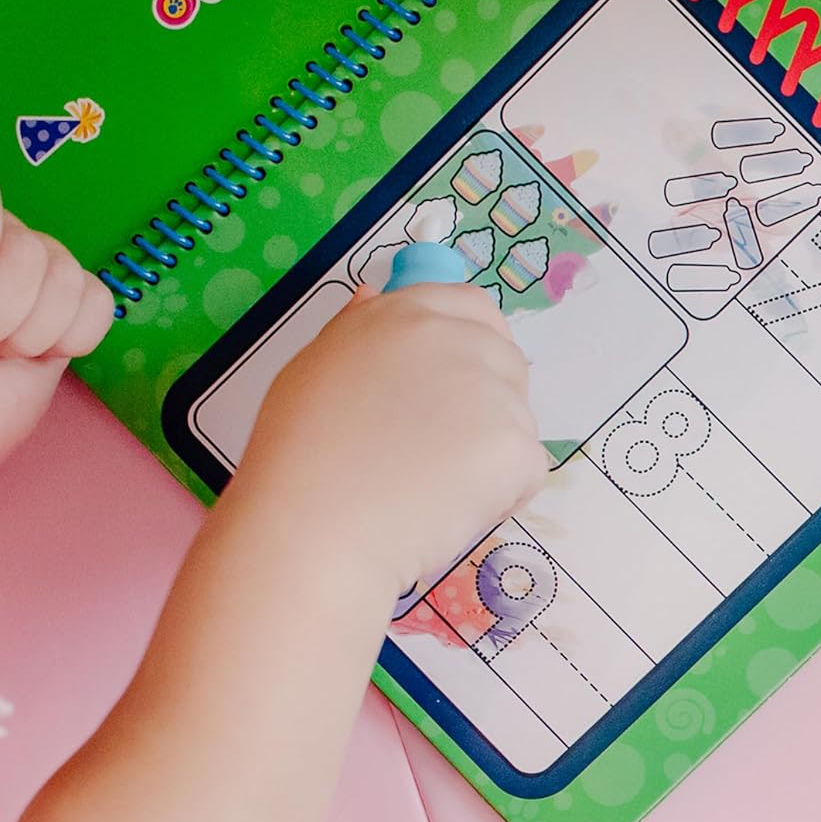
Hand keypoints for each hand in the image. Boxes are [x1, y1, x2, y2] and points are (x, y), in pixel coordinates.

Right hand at [233, 284, 547, 602]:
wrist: (311, 525)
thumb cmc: (294, 453)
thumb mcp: (311, 367)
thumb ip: (354, 329)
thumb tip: (375, 296)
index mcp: (404, 313)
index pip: (470, 307)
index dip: (469, 343)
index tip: (451, 384)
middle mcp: (454, 338)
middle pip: (504, 360)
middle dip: (487, 399)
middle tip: (439, 447)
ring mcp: (490, 391)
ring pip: (515, 418)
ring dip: (488, 450)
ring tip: (430, 486)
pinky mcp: (513, 446)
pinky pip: (525, 469)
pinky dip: (500, 494)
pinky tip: (449, 509)